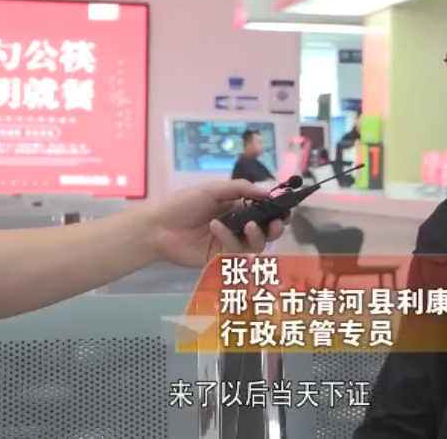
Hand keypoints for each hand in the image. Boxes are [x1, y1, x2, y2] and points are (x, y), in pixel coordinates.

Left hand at [151, 180, 287, 266]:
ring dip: (258, 234)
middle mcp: (238, 225)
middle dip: (277, 227)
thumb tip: (269, 191)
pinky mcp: (222, 257)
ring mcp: (231, 242)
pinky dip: (229, 237)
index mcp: (238, 207)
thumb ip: (242, 189)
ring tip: (250, 226)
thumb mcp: (213, 189)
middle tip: (280, 222)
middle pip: (267, 230)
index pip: (266, 210)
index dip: (279, 210)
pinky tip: (216, 226)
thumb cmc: (184, 203)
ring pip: (257, 244)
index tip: (288, 208)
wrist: (158, 226)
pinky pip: (236, 250)